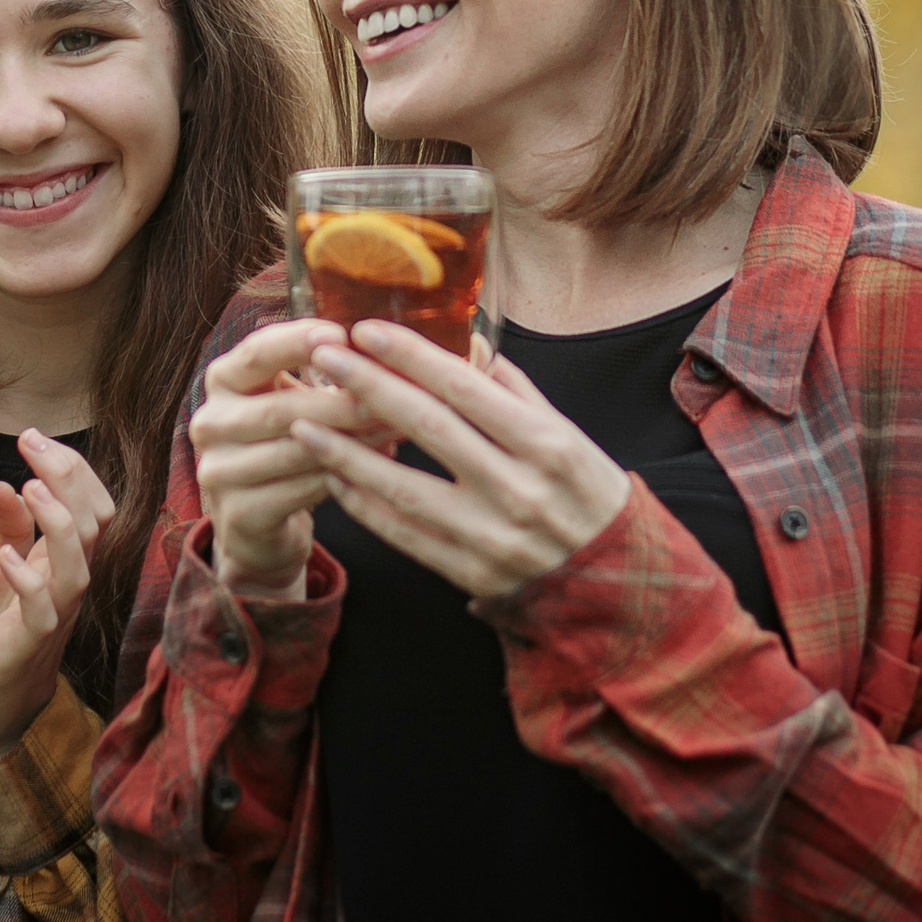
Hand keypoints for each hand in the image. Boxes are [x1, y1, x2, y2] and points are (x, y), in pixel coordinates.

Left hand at [0, 431, 116, 764]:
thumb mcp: (1, 568)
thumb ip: (8, 528)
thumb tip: (4, 480)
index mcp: (64, 561)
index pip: (92, 505)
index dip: (71, 468)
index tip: (34, 437)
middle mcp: (69, 584)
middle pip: (92, 524)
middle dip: (66, 477)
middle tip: (32, 443)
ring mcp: (55, 614)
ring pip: (78, 565)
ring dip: (56, 523)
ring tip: (29, 488)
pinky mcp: (31, 643)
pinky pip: (42, 611)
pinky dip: (27, 580)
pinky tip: (5, 556)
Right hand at [188, 318, 367, 599]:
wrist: (256, 519)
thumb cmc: (285, 441)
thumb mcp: (290, 397)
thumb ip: (320, 370)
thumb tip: (380, 349)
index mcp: (222, 382)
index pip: (254, 353)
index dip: (296, 341)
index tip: (342, 333)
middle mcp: (210, 423)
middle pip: (280, 408)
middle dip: (341, 402)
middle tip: (393, 396)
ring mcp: (218, 471)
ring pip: (294, 451)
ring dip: (351, 441)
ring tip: (395, 430)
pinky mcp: (238, 513)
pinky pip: (299, 492)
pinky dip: (341, 477)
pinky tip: (376, 468)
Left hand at [290, 322, 630, 598]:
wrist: (619, 592)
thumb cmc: (590, 498)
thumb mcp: (569, 438)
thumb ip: (513, 391)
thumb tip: (465, 341)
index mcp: (547, 444)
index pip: (464, 387)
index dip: (410, 355)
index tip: (365, 329)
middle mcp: (519, 488)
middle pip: (427, 426)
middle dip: (366, 387)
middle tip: (321, 357)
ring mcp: (492, 536)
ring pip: (403, 487)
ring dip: (346, 453)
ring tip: (303, 423)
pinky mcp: (470, 574)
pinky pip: (404, 535)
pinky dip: (364, 506)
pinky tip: (333, 479)